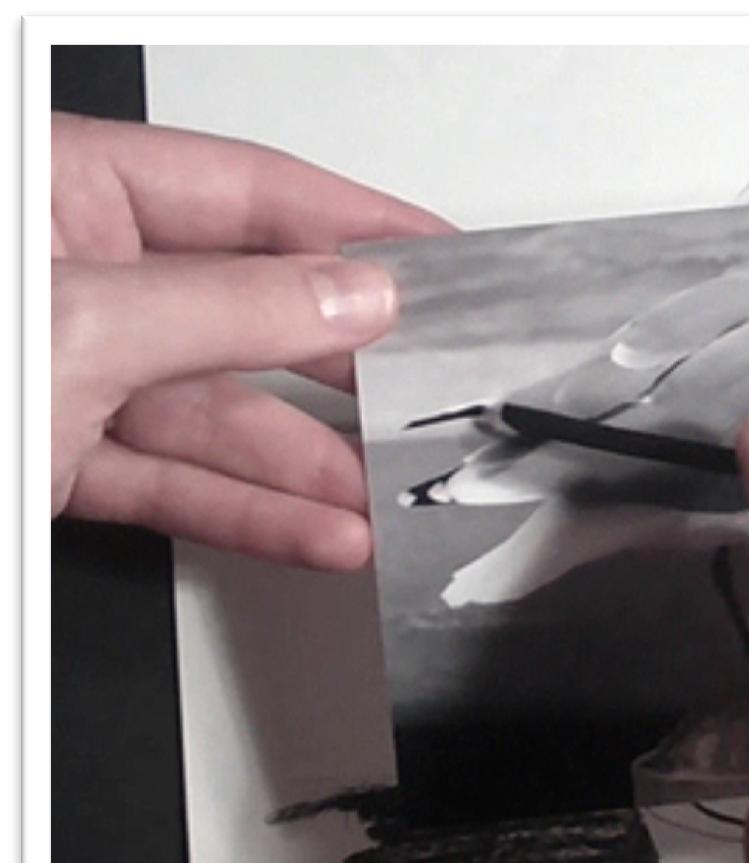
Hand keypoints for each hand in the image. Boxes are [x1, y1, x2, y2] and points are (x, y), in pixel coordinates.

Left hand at [51, 113, 453, 568]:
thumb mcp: (84, 325)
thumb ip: (232, 311)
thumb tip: (355, 297)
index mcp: (62, 190)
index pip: (248, 192)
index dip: (356, 227)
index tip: (443, 261)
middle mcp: (73, 275)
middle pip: (245, 311)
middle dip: (344, 369)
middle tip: (432, 388)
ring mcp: (63, 370)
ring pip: (216, 414)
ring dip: (310, 467)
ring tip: (388, 492)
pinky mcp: (53, 458)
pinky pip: (173, 481)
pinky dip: (250, 512)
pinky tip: (324, 533)